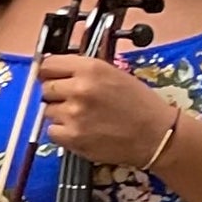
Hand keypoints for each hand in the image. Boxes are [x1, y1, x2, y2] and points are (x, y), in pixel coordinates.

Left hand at [31, 51, 185, 170]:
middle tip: (73, 100)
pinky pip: (52, 131)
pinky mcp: (72, 137)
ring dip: (60, 114)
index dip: (49, 72)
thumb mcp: (114, 74)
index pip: (48, 65)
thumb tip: (58, 71)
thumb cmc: (140, 104)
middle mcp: (79, 88)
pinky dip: (62, 132)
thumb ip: (84, 71)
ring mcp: (73, 114)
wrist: (156, 135)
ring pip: (48, 111)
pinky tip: (81, 130)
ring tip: (83, 117)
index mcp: (90, 68)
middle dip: (56, 94)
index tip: (52, 77)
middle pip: (45, 88)